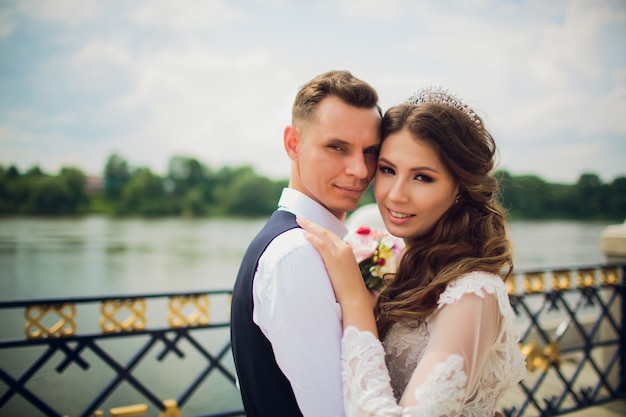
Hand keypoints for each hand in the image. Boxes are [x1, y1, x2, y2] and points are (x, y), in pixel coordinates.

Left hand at [297, 217, 377, 335]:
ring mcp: (341, 252)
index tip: (309, 225)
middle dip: (312, 224)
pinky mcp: (335, 259)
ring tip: (299, 220)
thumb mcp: (343, 272)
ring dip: (310, 226)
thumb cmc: (349, 289)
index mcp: (348, 250)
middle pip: (326, 231)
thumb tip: (324, 263)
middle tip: (301, 218)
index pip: (331, 235)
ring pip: (323, 234)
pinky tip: (304, 234)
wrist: (355, 298)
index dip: (319, 229)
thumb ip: (335, 264)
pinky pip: (322, 244)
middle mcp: (345, 248)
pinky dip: (312, 237)